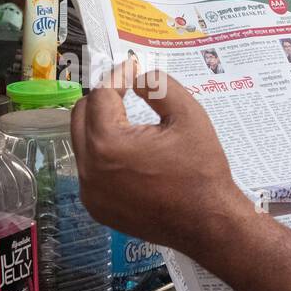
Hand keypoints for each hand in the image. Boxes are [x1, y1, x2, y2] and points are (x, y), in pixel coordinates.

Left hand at [70, 64, 248, 254]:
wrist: (208, 222)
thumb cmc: (201, 170)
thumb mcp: (188, 115)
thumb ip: (158, 86)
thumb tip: (136, 77)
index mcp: (108, 143)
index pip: (101, 95)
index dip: (118, 76)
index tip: (133, 68)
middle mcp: (89, 169)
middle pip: (81, 115)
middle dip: (103, 98)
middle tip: (127, 91)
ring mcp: (90, 192)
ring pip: (82, 143)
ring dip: (100, 126)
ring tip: (130, 120)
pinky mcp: (96, 208)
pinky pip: (89, 170)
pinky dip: (103, 155)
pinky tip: (130, 153)